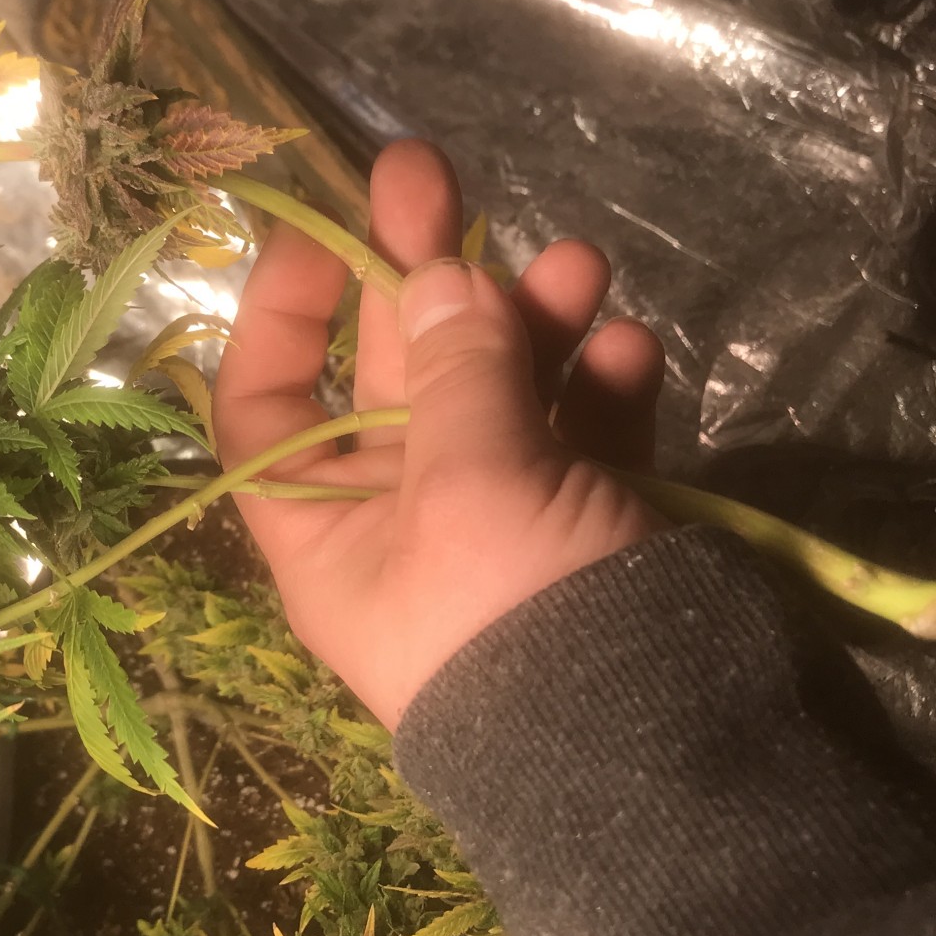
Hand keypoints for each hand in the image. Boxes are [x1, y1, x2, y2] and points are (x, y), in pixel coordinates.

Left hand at [214, 140, 666, 727]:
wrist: (668, 763)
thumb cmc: (521, 620)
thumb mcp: (471, 487)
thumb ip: (456, 370)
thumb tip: (433, 273)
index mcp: (330, 530)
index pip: (268, 407)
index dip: (282, 314)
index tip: (326, 229)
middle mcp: (406, 518)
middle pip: (395, 371)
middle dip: (422, 275)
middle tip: (437, 172)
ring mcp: (504, 520)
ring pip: (503, 389)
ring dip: (534, 320)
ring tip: (584, 267)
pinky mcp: (593, 527)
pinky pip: (586, 434)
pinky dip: (604, 388)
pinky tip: (630, 352)